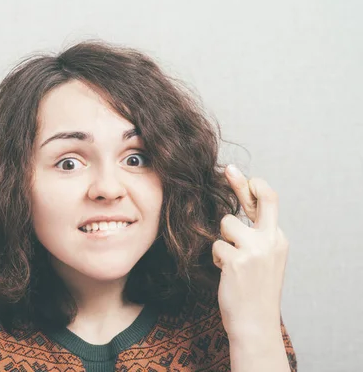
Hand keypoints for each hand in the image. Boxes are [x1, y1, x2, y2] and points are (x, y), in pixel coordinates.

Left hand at [212, 165, 288, 341]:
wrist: (255, 324)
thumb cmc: (254, 291)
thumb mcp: (263, 259)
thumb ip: (253, 235)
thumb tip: (234, 213)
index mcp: (278, 239)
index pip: (269, 202)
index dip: (252, 186)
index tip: (237, 173)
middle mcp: (271, 240)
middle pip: (261, 199)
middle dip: (241, 182)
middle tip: (229, 169)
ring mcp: (255, 249)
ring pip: (226, 223)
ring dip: (221, 240)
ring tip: (229, 261)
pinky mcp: (237, 260)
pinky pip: (215, 246)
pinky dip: (216, 258)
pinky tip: (226, 273)